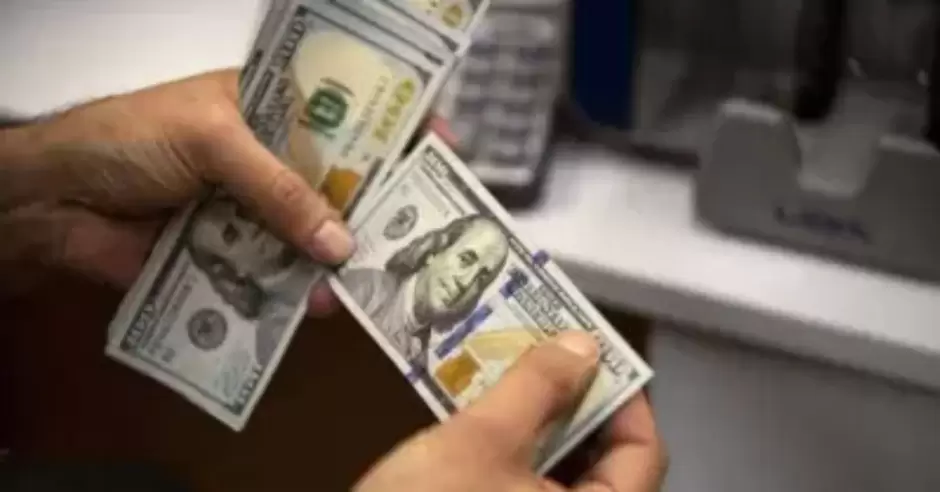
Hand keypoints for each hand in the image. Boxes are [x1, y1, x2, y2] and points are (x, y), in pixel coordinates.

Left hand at [0, 69, 450, 312]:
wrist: (56, 204)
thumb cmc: (131, 141)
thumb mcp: (213, 141)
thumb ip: (279, 190)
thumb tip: (341, 243)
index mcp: (266, 109)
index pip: (341, 110)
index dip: (389, 124)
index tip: (439, 141)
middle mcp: (267, 160)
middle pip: (337, 181)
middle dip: (378, 202)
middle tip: (424, 224)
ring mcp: (252, 212)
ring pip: (313, 234)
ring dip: (344, 255)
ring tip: (382, 277)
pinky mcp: (232, 258)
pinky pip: (278, 276)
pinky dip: (300, 294)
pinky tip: (323, 307)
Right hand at [354, 331, 667, 491]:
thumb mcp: (481, 440)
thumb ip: (536, 387)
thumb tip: (584, 345)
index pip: (644, 452)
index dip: (624, 396)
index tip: (594, 352)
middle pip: (606, 461)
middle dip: (577, 402)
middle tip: (550, 352)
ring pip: (563, 471)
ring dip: (544, 422)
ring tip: (517, 372)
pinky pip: (529, 485)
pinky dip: (518, 450)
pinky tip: (490, 414)